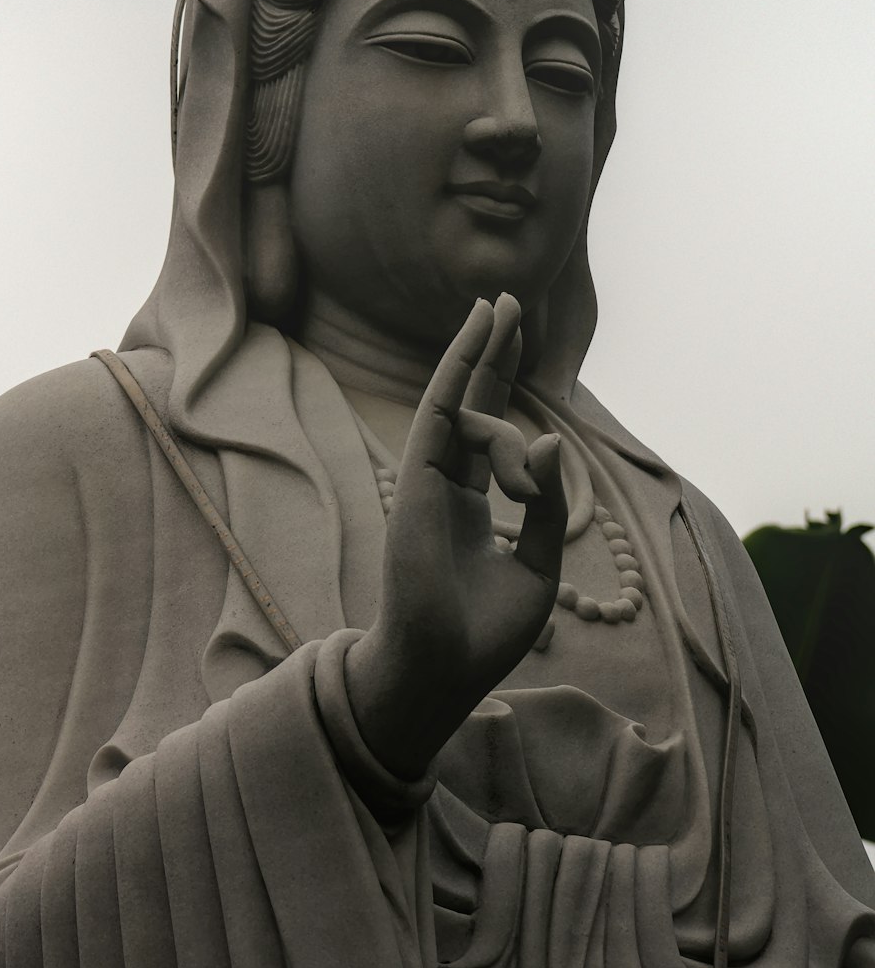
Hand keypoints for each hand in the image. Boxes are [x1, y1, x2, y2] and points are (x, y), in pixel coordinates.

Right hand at [346, 293, 566, 779]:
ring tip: (509, 342)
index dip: (501, 383)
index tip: (514, 334)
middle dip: (490, 350)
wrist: (443, 670)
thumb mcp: (539, 567)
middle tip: (506, 297)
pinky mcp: (417, 483)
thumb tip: (549, 441)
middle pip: (470, 401)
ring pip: (463, 405)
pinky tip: (475, 334)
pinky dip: (456, 371)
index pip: (488, 431)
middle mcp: (446, 485)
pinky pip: (439, 414)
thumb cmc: (484, 633)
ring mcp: (428, 481)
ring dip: (486, 364)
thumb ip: (548, 505)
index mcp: (470, 505)